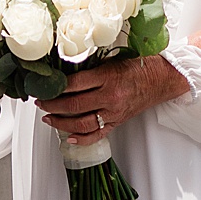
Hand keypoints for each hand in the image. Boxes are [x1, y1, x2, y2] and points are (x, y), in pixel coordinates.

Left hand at [38, 55, 187, 143]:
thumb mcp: (111, 61)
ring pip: (81, 124)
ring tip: (48, 118)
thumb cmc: (136, 67)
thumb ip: (90, 68)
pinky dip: (81, 139)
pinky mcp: (117, 122)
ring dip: (61, 122)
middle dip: (52, 105)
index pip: (74, 84)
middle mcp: (110, 97)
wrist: (159, 79)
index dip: (56, 87)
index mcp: (107, 77)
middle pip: (74, 105)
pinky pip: (96, 135)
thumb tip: (64, 72)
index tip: (45, 86)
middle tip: (41, 101)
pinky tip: (67, 136)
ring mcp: (113, 112)